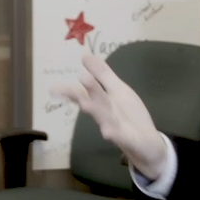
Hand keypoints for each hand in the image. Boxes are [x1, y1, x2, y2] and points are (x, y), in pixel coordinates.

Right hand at [50, 54, 168, 178]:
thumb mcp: (118, 90)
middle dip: (84, 95)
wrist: (147, 143)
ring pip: (103, 119)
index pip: (82, 94)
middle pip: (92, 103)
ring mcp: (115, 128)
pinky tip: (107, 132)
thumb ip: (103, 74)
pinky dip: (113, 133)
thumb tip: (85, 56)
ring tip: (85, 104)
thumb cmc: (129, 115)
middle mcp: (104, 114)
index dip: (68, 91)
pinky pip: (119, 136)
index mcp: (101, 102)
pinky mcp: (127, 139)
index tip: (52, 89)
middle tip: (76, 83)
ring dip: (95, 110)